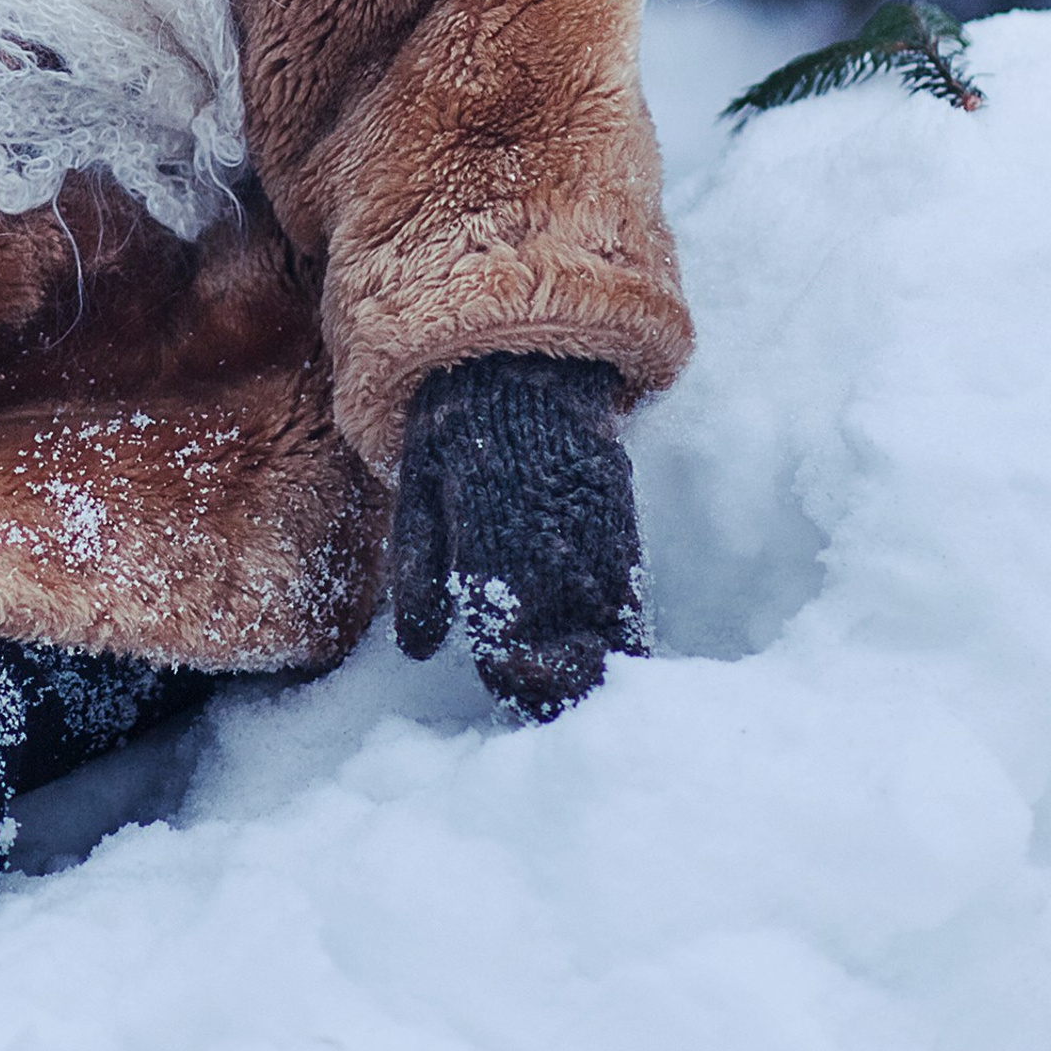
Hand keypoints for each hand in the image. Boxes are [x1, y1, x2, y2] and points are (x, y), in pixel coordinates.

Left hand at [391, 351, 645, 720]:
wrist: (513, 362)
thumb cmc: (452, 431)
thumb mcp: (417, 494)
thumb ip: (419, 573)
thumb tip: (417, 649)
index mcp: (492, 542)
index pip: (508, 640)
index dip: (508, 673)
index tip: (503, 674)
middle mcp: (551, 544)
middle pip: (564, 648)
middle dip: (553, 682)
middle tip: (536, 688)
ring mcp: (595, 531)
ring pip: (607, 628)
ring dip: (591, 662)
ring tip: (571, 678)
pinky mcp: (622, 516)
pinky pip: (633, 591)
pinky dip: (621, 626)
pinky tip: (606, 642)